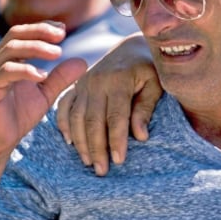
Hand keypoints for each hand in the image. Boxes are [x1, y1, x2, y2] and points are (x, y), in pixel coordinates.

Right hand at [0, 22, 87, 156]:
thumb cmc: (19, 115)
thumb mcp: (46, 93)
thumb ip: (61, 77)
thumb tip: (82, 61)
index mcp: (7, 59)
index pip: (23, 33)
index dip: (42, 27)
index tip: (62, 29)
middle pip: (15, 34)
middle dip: (39, 31)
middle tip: (61, 36)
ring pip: (10, 49)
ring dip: (35, 48)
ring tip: (57, 53)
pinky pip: (5, 72)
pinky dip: (25, 70)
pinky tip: (42, 76)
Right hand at [55, 33, 162, 174]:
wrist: (131, 48)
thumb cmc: (149, 70)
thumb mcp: (156, 85)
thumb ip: (146, 108)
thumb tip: (140, 136)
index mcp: (119, 80)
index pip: (116, 116)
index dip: (116, 140)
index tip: (119, 160)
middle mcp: (97, 81)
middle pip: (92, 120)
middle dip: (96, 147)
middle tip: (102, 171)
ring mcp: (83, 83)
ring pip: (76, 117)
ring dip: (80, 142)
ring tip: (89, 162)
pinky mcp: (75, 86)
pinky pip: (64, 106)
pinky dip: (64, 125)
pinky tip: (69, 142)